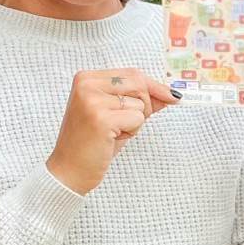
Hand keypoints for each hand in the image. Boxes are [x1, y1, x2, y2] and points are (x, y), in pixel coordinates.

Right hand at [46, 68, 177, 193]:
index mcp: (86, 78)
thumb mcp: (117, 116)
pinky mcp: (101, 118)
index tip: (174, 96)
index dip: (154, 87)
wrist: (69, 170)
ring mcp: (92, 100)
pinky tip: (112, 139)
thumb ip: (139, 102)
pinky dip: (132, 131)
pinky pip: (137, 119)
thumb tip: (169, 95)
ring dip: (135, 123)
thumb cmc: (93, 144)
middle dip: (144, 106)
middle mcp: (87, 85)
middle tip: (125, 125)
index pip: (132, 73)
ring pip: (140, 104)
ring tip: (112, 133)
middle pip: (139, 84)